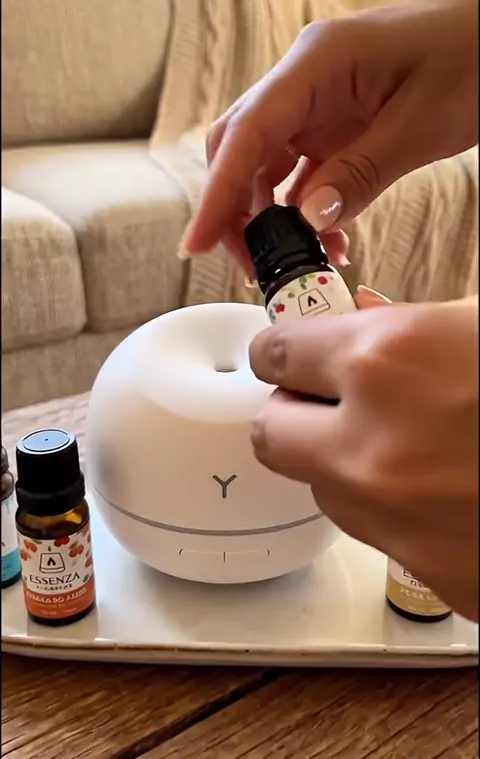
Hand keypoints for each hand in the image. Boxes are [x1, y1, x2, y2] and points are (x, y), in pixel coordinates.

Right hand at [181, 0, 477, 270]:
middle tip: (255, 267)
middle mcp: (303, 82)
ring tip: (300, 262)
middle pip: (241, 151)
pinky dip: (304, 211)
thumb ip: (362, 172)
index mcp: (317, 63)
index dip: (217, 193)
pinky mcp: (331, 125)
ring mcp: (314, 104)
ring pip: (264, 167)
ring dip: (272, 219)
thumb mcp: (422, 123)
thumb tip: (309, 222)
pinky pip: (300, 173)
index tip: (196, 242)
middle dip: (237, 213)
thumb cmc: (470, 54)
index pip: (247, 133)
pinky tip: (327, 241)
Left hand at [248, 296, 478, 621]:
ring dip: (343, 460)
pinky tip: (445, 486)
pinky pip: (377, 533)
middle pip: (273, 431)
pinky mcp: (427, 573)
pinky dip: (393, 507)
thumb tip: (361, 315)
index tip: (292, 351)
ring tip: (407, 441)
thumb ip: (412, 319)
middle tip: (331, 398)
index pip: (277, 352)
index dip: (286, 348)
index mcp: (388, 361)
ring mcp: (396, 522)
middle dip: (296, 410)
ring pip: (320, 486)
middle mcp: (373, 447)